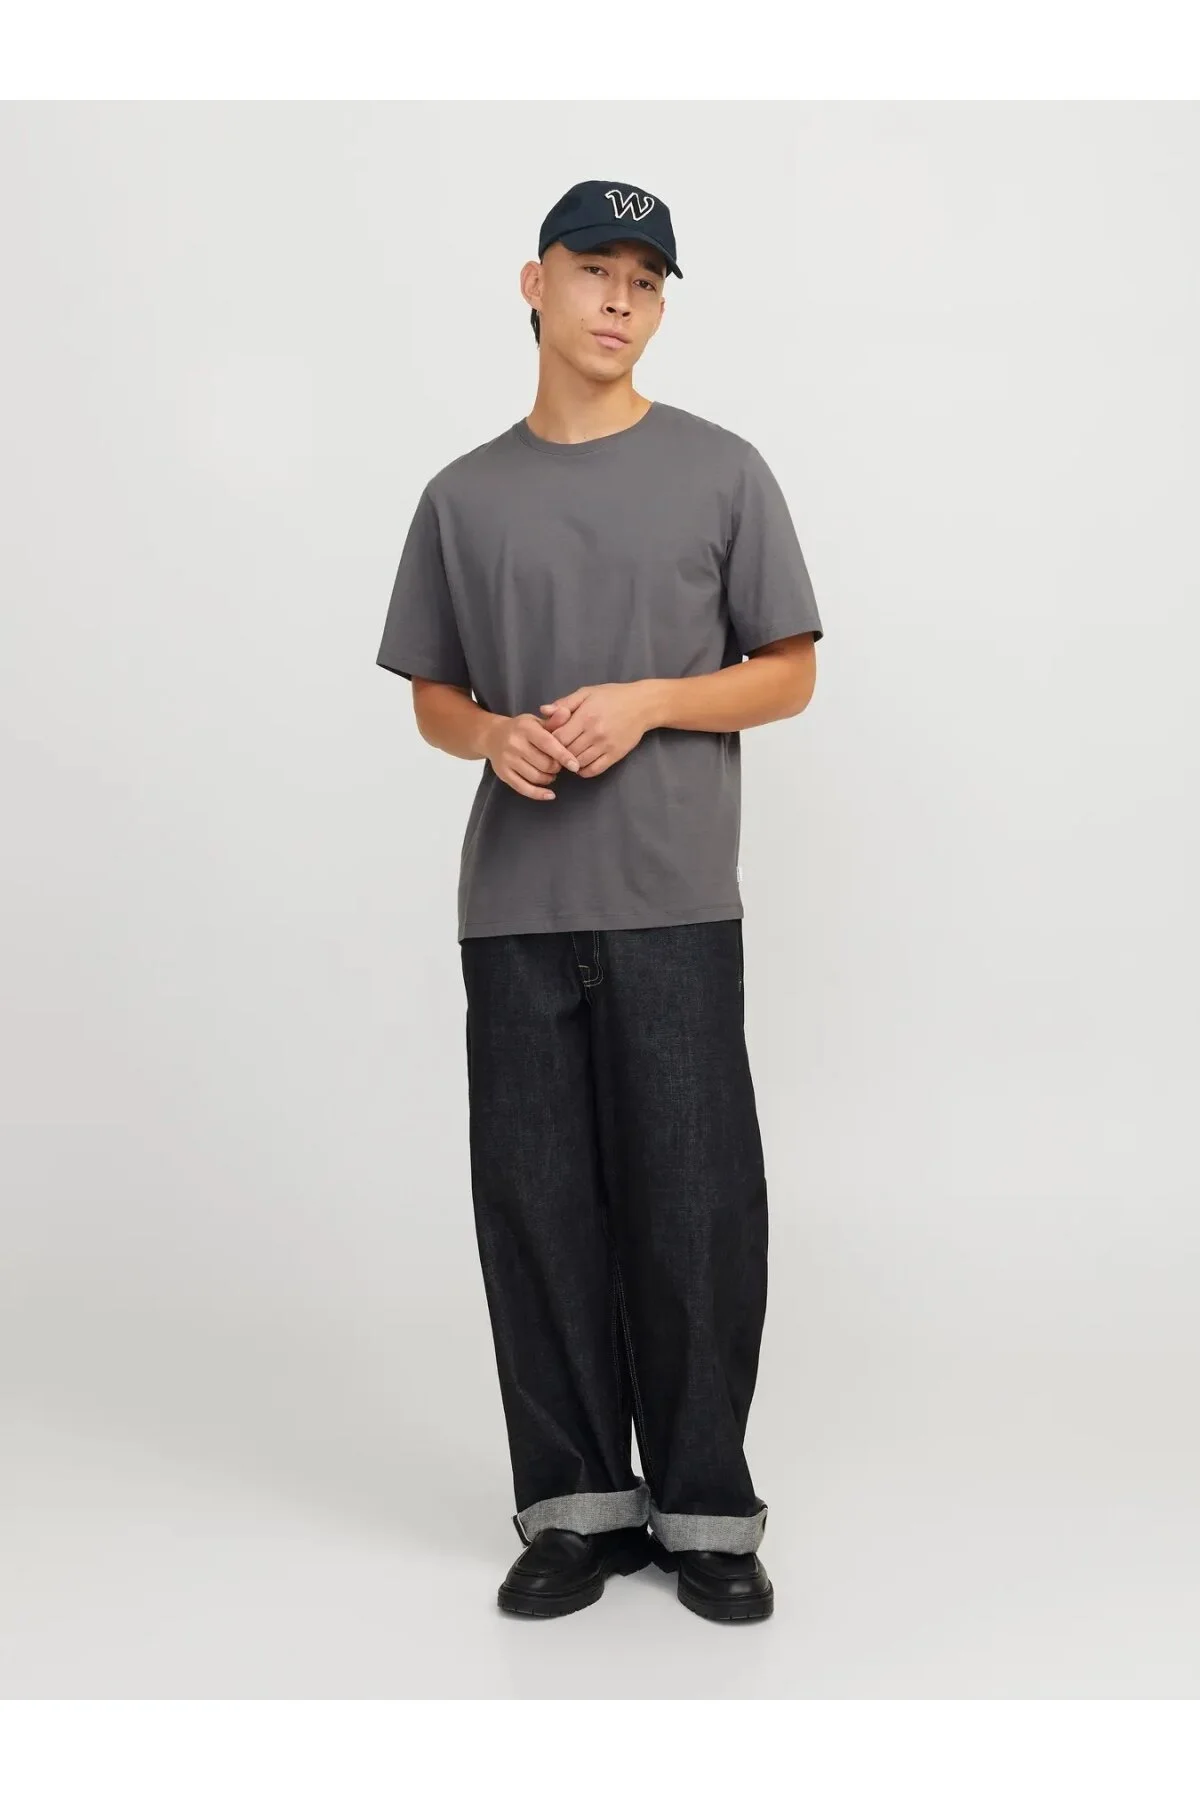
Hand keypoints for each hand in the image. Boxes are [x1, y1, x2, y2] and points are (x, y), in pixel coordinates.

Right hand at [483, 712, 579, 800]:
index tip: (575, 766)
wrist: (492, 735)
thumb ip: (554, 720)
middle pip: (545, 764)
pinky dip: (539, 794)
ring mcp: (507, 760)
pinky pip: (523, 788)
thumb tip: (567, 713)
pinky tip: (550, 794)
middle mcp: (515, 744)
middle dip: (557, 767)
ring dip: (549, 778)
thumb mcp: (537, 721)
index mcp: (526, 728)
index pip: (548, 743)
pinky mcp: (503, 773)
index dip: (564, 756)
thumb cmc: (522, 729)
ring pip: (536, 777)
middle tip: (558, 765)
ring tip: (551, 773)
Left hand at [537, 682, 655, 777]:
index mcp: (585, 716)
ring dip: (570, 762)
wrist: (643, 705)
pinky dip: (583, 770)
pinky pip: (594, 770)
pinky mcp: (615, 756)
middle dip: (558, 753)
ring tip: (568, 756)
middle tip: (556, 751)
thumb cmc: (612, 696)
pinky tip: (581, 764)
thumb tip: (543, 711)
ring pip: (578, 763)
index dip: (549, 742)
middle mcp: (594, 733)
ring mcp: (605, 746)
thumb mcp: (587, 693)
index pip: (558, 738)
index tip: (549, 740)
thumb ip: (564, 703)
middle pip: (566, 752)